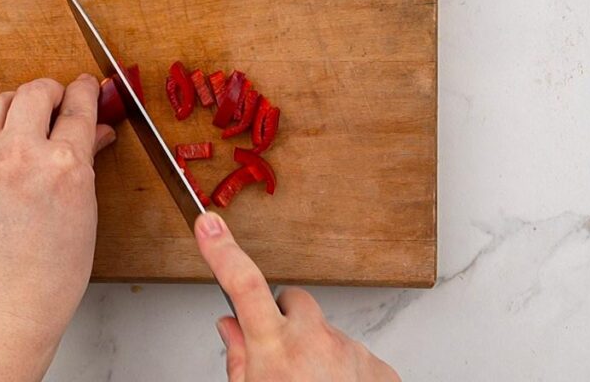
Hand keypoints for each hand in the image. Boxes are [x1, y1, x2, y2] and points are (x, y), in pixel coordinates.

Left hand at [0, 74, 114, 331]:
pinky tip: (7, 148)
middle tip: (60, 101)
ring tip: (29, 115)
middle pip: (35, 91)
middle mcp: (21, 155)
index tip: (87, 86)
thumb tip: (92, 134)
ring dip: (18, 101)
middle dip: (53, 90)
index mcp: (63, 166)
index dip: (86, 91)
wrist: (1, 307)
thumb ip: (85, 164)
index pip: (77, 107)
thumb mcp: (84, 214)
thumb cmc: (50, 277)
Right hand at [195, 212, 400, 381]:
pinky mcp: (379, 369)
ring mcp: (351, 352)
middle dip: (281, 319)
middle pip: (292, 302)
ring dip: (315, 353)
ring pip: (325, 334)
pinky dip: (343, 373)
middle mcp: (315, 341)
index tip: (209, 223)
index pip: (243, 284)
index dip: (223, 251)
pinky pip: (353, 356)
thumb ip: (238, 360)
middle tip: (276, 355)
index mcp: (274, 349)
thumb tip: (230, 328)